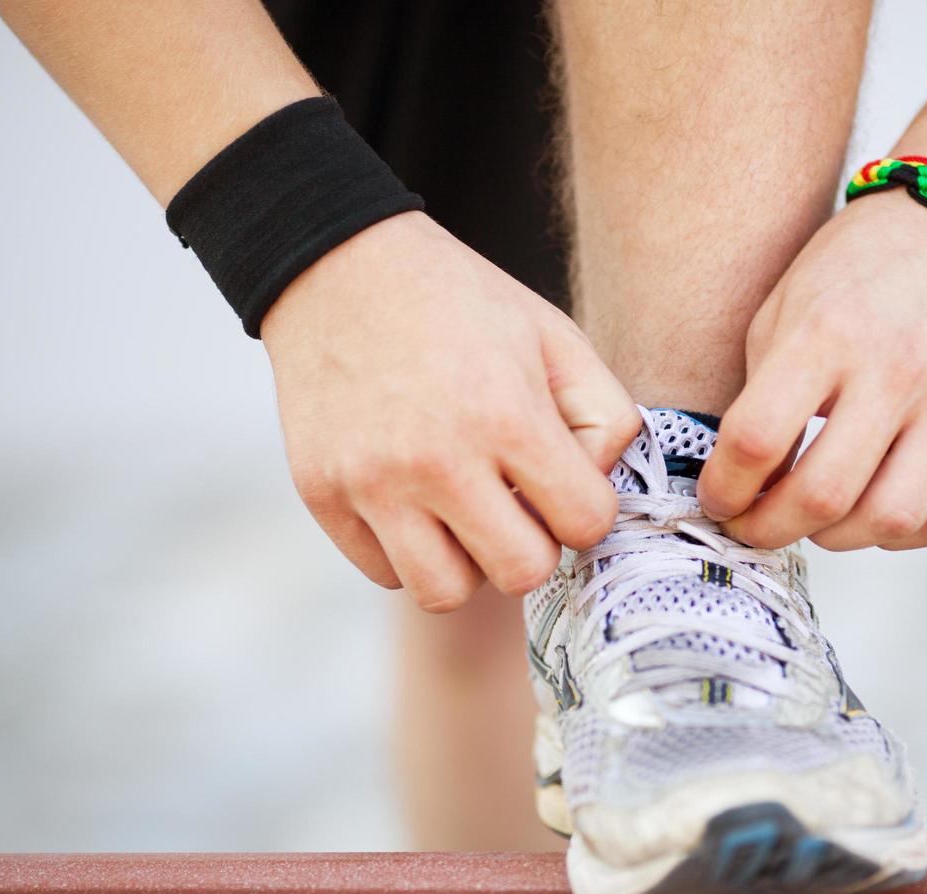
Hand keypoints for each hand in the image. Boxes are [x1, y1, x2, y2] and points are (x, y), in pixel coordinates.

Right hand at [262, 211, 639, 609]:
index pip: (584, 523)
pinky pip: (385, 573)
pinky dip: (407, 551)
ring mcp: (370, 483)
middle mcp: (435, 458)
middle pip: (521, 574)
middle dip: (532, 544)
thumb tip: (599, 493)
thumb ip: (605, 417)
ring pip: (446, 592)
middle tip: (515, 501)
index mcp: (505, 413)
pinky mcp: (321, 495)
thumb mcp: (555, 336)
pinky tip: (413, 499)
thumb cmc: (462, 306)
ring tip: (463, 508)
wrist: (337, 269)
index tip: (563, 482)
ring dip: (468, 561)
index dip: (586, 508)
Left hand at [698, 192, 926, 550]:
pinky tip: (871, 507)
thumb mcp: (782, 312)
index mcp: (827, 332)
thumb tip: (744, 489)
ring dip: (837, 537)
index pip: (757, 439)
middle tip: (753, 524)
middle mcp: (896, 369)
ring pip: (890, 520)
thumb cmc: (852, 273)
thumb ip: (759, 401)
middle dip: (770, 529)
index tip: (716, 497)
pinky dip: (898, 534)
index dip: (724, 487)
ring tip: (815, 515)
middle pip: (824, 494)